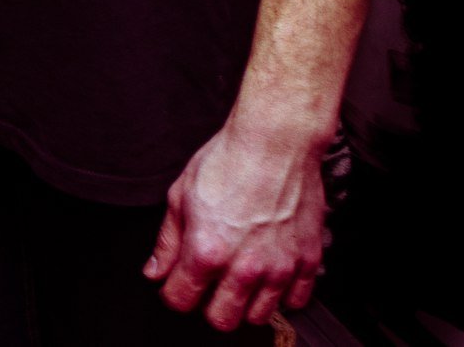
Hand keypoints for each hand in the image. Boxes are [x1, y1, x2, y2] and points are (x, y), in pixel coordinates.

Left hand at [147, 115, 330, 329]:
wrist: (274, 144)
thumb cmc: (227, 162)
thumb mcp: (180, 196)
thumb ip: (167, 242)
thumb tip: (155, 271)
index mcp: (206, 251)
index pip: (180, 300)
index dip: (173, 294)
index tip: (176, 285)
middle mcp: (244, 267)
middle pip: (222, 320)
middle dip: (208, 307)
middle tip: (208, 286)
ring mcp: (280, 268)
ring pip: (259, 317)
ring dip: (245, 303)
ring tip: (239, 279)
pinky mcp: (307, 261)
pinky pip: (297, 301)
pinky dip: (282, 295)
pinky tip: (270, 274)